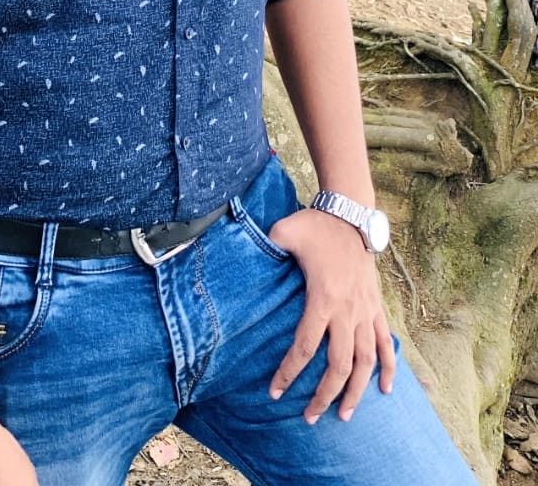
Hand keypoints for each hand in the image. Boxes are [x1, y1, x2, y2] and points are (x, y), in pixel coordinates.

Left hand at [267, 208, 394, 423]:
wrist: (352, 215)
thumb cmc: (315, 226)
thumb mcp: (284, 231)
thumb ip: (266, 244)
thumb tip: (244, 251)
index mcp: (323, 298)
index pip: (305, 347)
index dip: (289, 372)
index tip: (275, 392)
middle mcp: (347, 312)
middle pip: (339, 366)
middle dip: (323, 396)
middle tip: (309, 417)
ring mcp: (365, 312)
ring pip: (366, 362)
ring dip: (356, 392)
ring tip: (343, 416)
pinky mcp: (376, 308)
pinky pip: (386, 343)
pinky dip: (390, 369)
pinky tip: (385, 390)